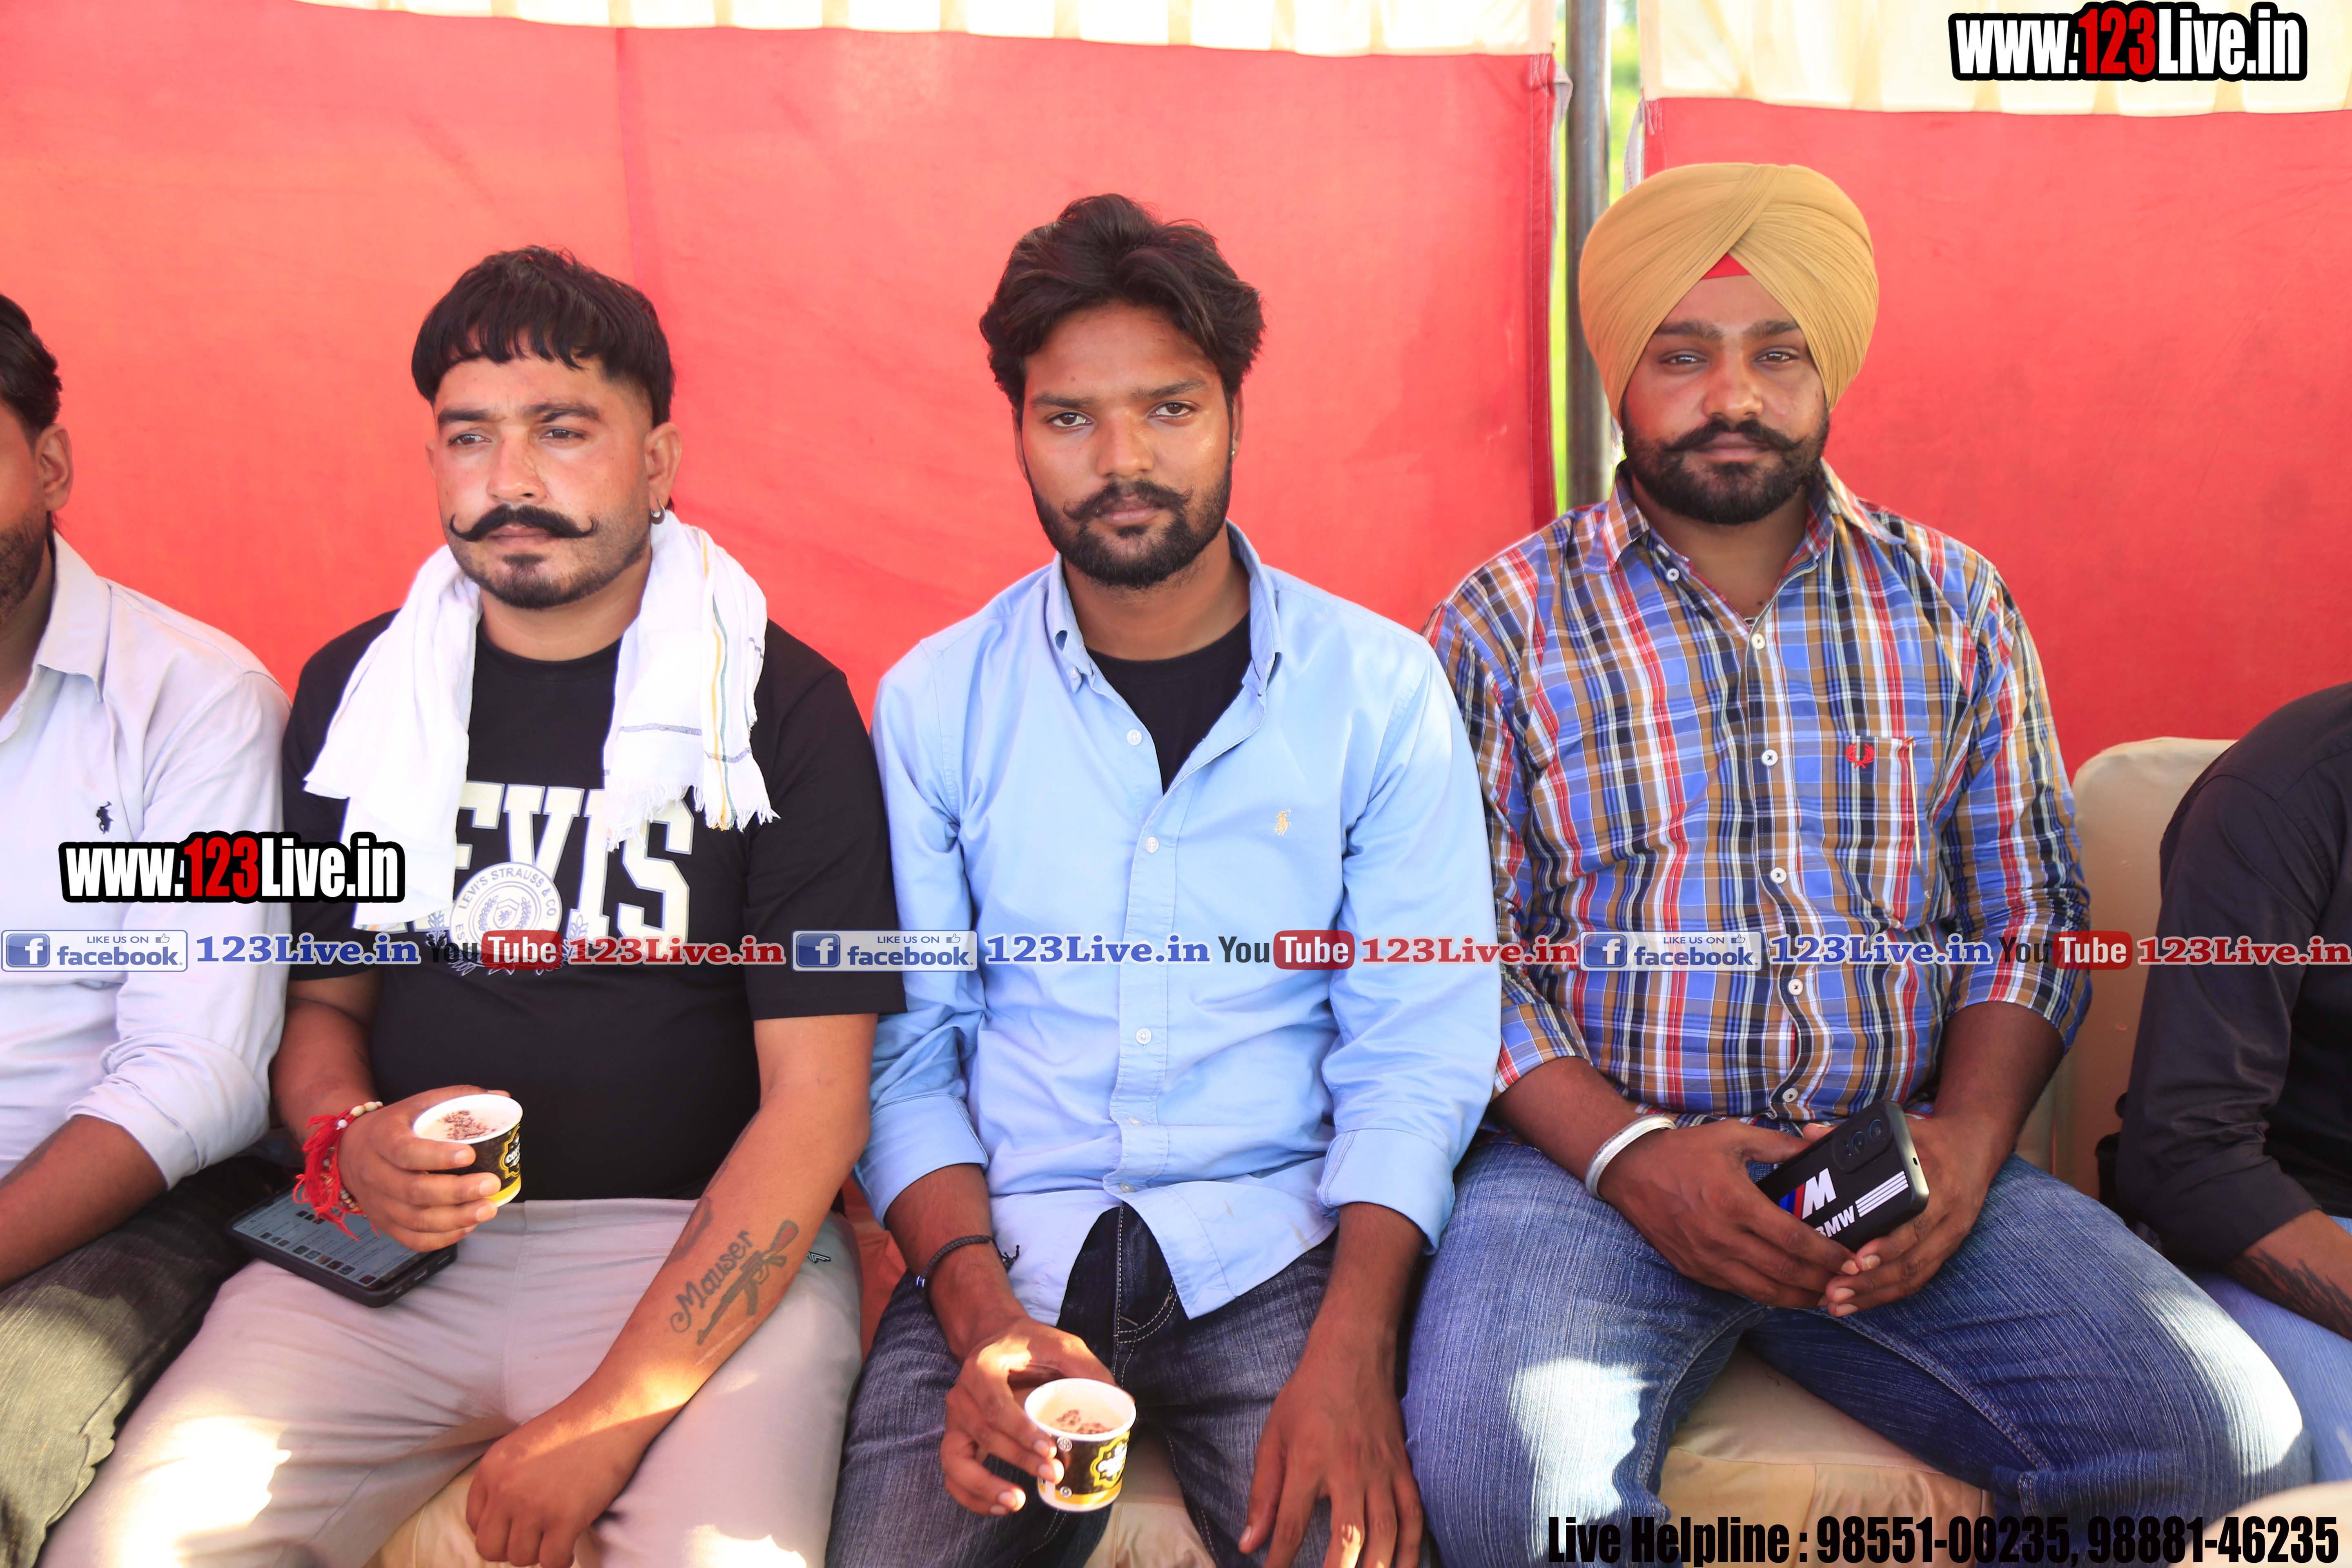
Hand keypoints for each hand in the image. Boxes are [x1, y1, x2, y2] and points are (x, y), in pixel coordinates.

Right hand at [337, 1085, 509, 1250]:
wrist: (351, 1149)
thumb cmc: (395, 1126)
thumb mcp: (419, 1103)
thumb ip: (458, 1099)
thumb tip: (501, 1097)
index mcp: (383, 1139)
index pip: (406, 1151)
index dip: (437, 1156)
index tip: (469, 1155)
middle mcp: (376, 1174)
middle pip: (414, 1190)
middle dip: (457, 1191)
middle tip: (490, 1184)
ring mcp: (379, 1203)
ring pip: (416, 1219)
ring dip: (456, 1218)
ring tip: (487, 1208)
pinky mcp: (385, 1223)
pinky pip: (413, 1239)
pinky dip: (443, 1237)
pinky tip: (467, 1226)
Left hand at [466, 1393, 658, 1566]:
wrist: (610, 1411)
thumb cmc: (573, 1427)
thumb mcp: (521, 1447)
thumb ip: (505, 1480)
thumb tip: (504, 1522)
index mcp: (491, 1469)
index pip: (475, 1524)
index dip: (499, 1530)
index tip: (518, 1526)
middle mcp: (506, 1489)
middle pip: (490, 1548)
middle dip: (512, 1548)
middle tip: (536, 1537)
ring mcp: (534, 1505)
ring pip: (520, 1558)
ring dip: (538, 1553)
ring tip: (556, 1538)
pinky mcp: (565, 1517)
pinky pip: (551, 1561)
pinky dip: (560, 1561)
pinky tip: (569, 1547)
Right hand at [941, 1312, 1114, 1515]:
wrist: (995, 1338)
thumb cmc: (1030, 1344)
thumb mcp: (1061, 1345)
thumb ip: (1088, 1369)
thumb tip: (1124, 1403)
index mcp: (983, 1368)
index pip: (996, 1405)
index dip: (1021, 1431)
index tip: (1050, 1449)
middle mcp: (962, 1394)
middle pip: (984, 1433)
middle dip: (1018, 1460)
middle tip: (1053, 1474)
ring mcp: (955, 1419)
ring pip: (956, 1460)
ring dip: (984, 1486)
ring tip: (1016, 1501)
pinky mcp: (957, 1438)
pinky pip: (952, 1473)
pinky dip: (970, 1495)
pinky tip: (1000, 1506)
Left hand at [1238, 1339, 1420, 1567]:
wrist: (1353, 1354)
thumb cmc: (1307, 1396)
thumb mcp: (1273, 1437)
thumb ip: (1263, 1493)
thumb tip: (1249, 1542)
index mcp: (1309, 1460)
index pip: (1293, 1523)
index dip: (1281, 1559)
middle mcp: (1348, 1469)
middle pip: (1349, 1536)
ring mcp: (1381, 1469)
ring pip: (1386, 1532)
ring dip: (1377, 1567)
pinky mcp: (1403, 1467)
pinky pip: (1414, 1514)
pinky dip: (1412, 1547)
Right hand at [1599, 1119, 1857, 1306]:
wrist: (1630, 1171)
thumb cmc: (1683, 1151)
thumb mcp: (1732, 1136)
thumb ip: (1778, 1144)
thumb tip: (1815, 1147)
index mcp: (1736, 1201)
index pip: (1793, 1239)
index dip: (1827, 1255)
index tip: (1851, 1261)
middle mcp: (1722, 1236)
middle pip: (1784, 1272)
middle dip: (1822, 1281)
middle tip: (1847, 1283)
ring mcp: (1707, 1257)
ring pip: (1763, 1291)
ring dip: (1798, 1297)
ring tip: (1823, 1295)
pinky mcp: (1695, 1269)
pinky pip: (1738, 1289)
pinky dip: (1766, 1294)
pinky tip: (1784, 1291)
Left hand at [1822, 1113, 2002, 1315]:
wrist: (1975, 1148)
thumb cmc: (1930, 1139)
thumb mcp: (1900, 1129)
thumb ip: (1853, 1134)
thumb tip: (1809, 1134)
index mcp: (1938, 1184)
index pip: (1915, 1223)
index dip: (1888, 1246)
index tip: (1857, 1260)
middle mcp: (1948, 1216)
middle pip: (1912, 1259)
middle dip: (1872, 1281)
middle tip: (1833, 1292)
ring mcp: (1950, 1236)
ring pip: (1915, 1275)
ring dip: (1876, 1294)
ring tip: (1838, 1304)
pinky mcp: (1947, 1249)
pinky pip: (1920, 1278)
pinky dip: (1890, 1292)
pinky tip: (1861, 1301)